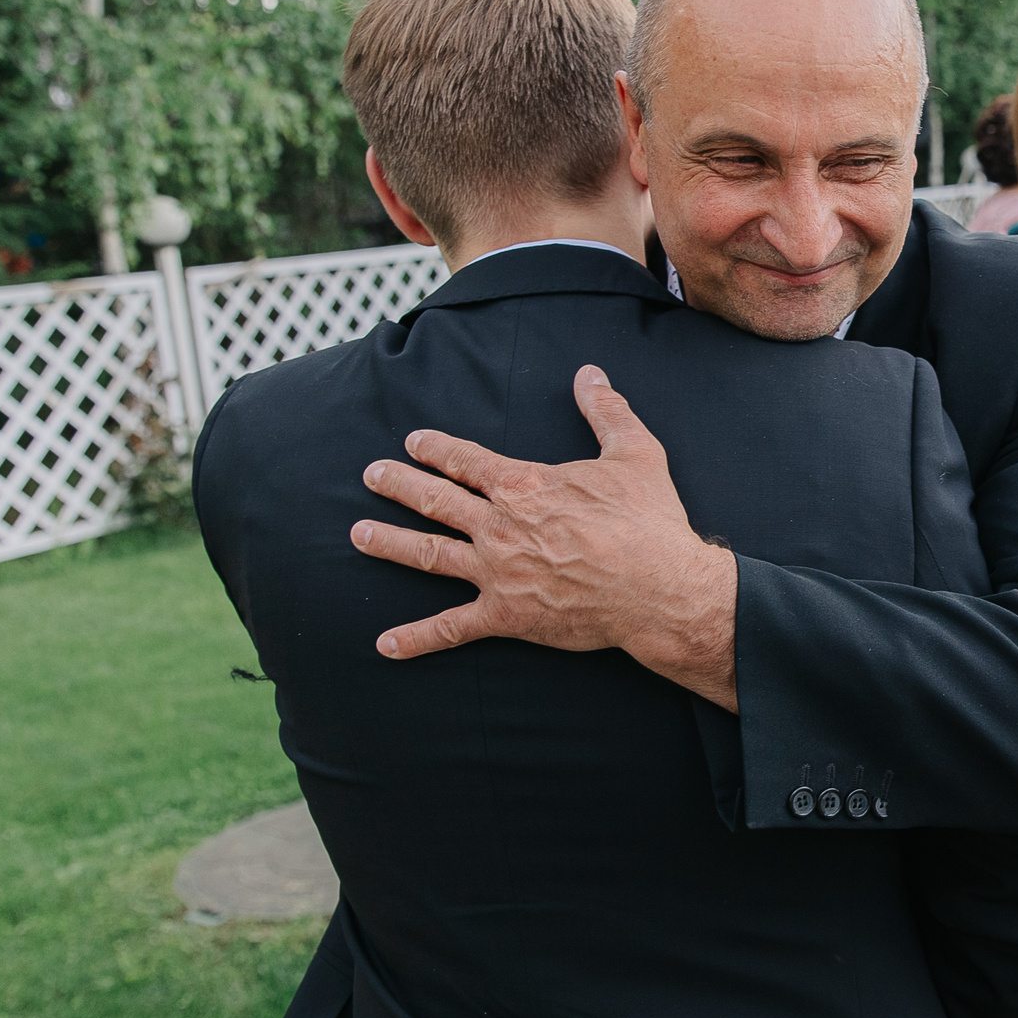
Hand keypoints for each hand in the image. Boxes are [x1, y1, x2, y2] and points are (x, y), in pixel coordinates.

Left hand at [348, 366, 738, 707]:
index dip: (437, 449)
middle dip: (400, 484)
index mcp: (524, 485)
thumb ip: (606, 410)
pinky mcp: (505, 615)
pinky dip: (417, 637)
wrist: (658, 588)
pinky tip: (385, 644)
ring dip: (390, 543)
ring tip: (359, 534)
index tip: (414, 441)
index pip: (466, 460)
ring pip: (428, 554)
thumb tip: (591, 373)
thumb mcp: (635, 453)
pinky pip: (451, 628)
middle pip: (436, 500)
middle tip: (371, 475)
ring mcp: (496, 572)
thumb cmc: (649, 522)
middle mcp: (499, 526)